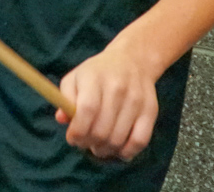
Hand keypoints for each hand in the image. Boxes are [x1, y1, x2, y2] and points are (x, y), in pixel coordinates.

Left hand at [55, 44, 158, 160]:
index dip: (78, 131)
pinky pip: (140, 140)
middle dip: (89, 143)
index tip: (72, 138)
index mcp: (94, 77)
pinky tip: (118, 150)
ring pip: (118, 138)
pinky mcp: (150, 110)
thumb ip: (65, 98)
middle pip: (102, 129)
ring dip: (105, 149)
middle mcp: (117, 88)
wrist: (132, 60)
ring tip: (98, 146)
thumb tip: (62, 119)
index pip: (87, 110)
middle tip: (85, 143)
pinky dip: (127, 152)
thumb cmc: (97, 73)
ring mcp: (136, 99)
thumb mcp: (75, 78)